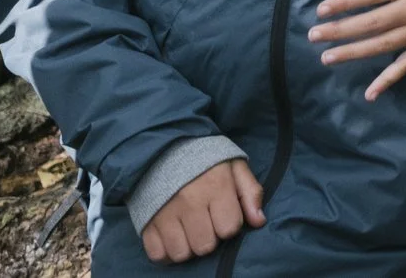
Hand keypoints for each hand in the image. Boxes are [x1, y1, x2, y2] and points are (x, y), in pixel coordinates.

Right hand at [140, 158, 263, 263]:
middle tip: (205, 223)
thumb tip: (259, 221)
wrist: (163, 150)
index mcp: (215, 187)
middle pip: (205, 246)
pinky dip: (166, 252)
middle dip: (210, 238)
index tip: (223, 214)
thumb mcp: (234, 167)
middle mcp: (189, 203)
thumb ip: (251, 192)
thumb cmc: (205, 161)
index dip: (229, 225)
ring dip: (188, 247)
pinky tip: (173, 238)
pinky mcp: (146, 222)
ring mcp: (164, 214)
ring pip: (182, 253)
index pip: (229, 229)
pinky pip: (158, 254)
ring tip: (189, 231)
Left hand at [309, 0, 405, 98]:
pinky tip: (369, 94)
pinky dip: (387, 81)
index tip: (322, 9)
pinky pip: (405, 67)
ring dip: (353, 52)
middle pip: (370, 22)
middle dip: (340, 29)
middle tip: (313, 35)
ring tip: (326, 58)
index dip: (345, 2)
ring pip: (380, 45)